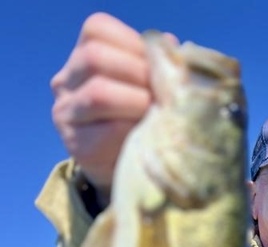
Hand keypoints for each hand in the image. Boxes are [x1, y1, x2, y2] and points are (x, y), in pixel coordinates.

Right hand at [50, 12, 150, 191]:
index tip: (157, 65)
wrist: (128, 169)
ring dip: (137, 100)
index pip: (97, 30)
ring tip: (157, 112)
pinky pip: (107, 131)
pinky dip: (134, 130)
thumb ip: (153, 65)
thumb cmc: (139, 119)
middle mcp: (66, 81)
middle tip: (162, 92)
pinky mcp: (78, 145)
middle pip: (95, 57)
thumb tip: (173, 47)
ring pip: (98, 93)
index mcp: (82, 56)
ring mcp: (67, 114)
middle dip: (137, 72)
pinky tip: (149, 134)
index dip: (132, 42)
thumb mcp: (144, 85)